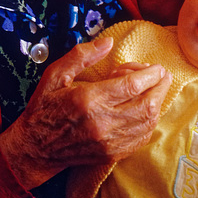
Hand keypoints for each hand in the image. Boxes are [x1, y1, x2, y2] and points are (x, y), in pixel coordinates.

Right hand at [0, 38, 170, 188]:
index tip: (156, 67)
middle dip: (161, 86)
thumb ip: (82, 55)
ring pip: (148, 122)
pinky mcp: (112, 154)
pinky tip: (147, 109)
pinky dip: (151, 122)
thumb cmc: (45, 107)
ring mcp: (109, 142)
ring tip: (156, 89)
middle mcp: (102, 123)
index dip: (150, 74)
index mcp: (88, 100)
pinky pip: (142, 138)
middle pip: (147, 104)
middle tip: (162, 75)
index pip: (132, 85)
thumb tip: (109, 42)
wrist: (35, 148)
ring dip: (158, 103)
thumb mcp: (56, 74)